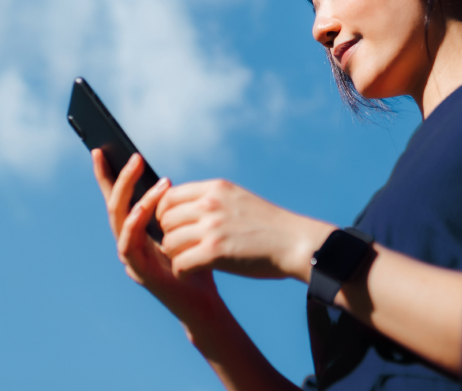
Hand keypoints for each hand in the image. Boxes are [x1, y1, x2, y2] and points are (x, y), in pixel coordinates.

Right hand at [92, 150, 218, 320]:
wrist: (203, 303)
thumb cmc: (196, 263)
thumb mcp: (185, 230)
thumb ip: (172, 212)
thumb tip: (166, 183)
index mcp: (136, 232)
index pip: (117, 199)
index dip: (107, 176)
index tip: (100, 149)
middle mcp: (127, 243)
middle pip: (114, 205)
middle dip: (121, 178)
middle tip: (134, 157)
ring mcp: (130, 258)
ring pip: (119, 220)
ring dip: (133, 195)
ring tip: (154, 178)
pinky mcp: (139, 272)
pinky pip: (129, 243)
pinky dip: (135, 222)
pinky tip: (144, 207)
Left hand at [155, 179, 336, 282]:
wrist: (296, 243)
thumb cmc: (270, 226)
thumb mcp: (239, 199)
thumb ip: (213, 199)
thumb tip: (187, 207)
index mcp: (216, 188)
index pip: (169, 197)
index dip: (165, 215)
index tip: (174, 228)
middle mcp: (210, 203)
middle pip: (165, 221)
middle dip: (169, 236)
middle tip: (182, 249)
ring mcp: (212, 227)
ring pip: (169, 243)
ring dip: (175, 256)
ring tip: (189, 262)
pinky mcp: (215, 252)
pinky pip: (180, 264)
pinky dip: (182, 272)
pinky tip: (192, 273)